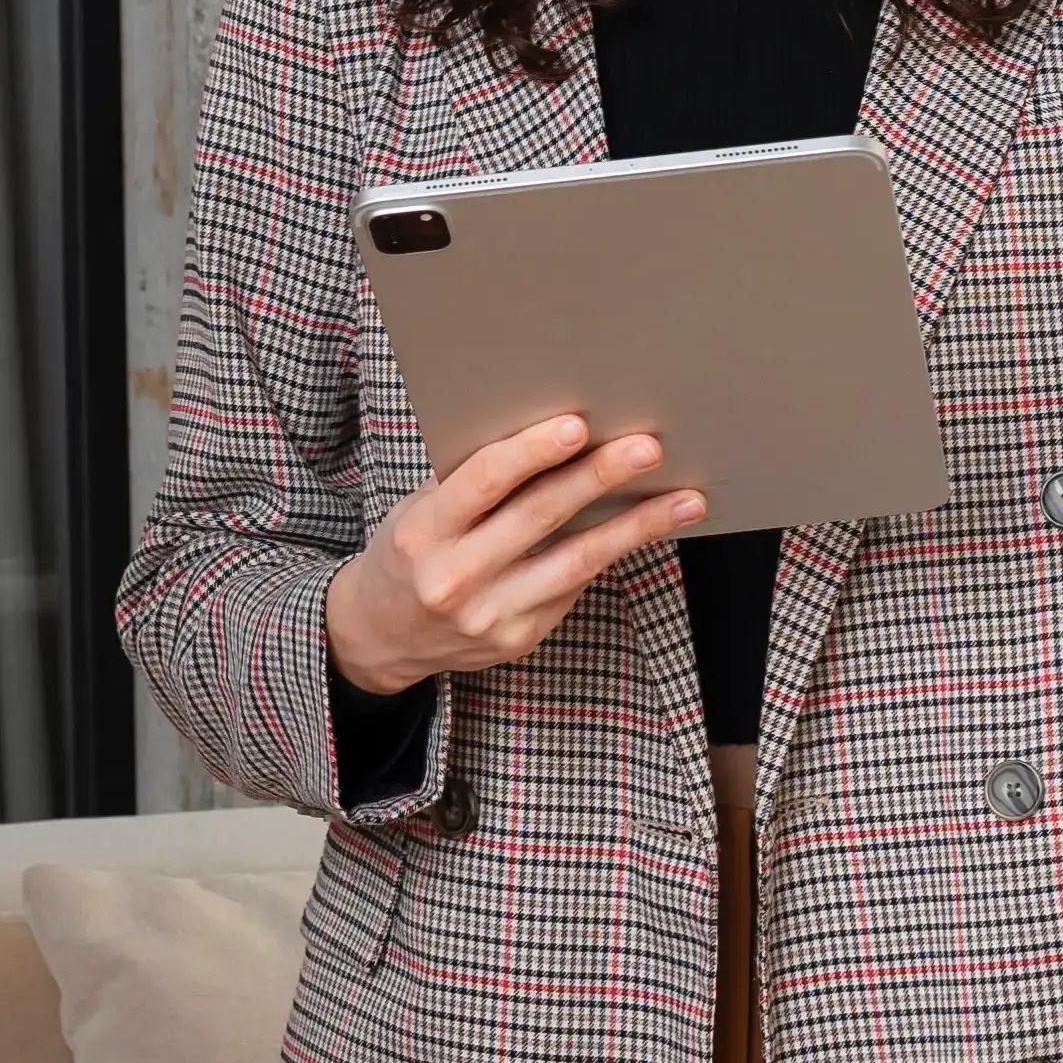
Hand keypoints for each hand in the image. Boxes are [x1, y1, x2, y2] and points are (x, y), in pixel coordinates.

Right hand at [320, 412, 702, 697]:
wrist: (378, 636)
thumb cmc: (410, 552)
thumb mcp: (420, 511)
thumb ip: (473, 482)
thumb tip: (557, 435)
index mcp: (424, 532)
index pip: (484, 482)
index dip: (532, 452)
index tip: (577, 425)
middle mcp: (456, 578)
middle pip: (540, 517)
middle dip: (599, 478)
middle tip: (648, 447)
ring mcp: (491, 615)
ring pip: (577, 561)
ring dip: (637, 526)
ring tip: (684, 498)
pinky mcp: (519, 638)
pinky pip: (574, 586)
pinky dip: (614, 552)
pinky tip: (649, 527)